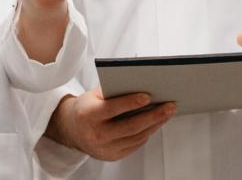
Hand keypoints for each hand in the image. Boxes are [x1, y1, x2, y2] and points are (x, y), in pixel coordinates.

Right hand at [48, 88, 175, 161]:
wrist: (71, 130)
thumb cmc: (86, 107)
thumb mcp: (93, 95)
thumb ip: (112, 91)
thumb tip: (140, 84)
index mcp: (88, 115)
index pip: (112, 109)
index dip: (130, 103)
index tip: (148, 96)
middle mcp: (96, 134)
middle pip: (130, 126)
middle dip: (153, 116)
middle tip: (169, 106)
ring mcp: (105, 149)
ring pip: (136, 137)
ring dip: (155, 125)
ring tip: (167, 113)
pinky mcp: (113, 156)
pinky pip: (135, 144)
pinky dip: (146, 133)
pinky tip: (155, 123)